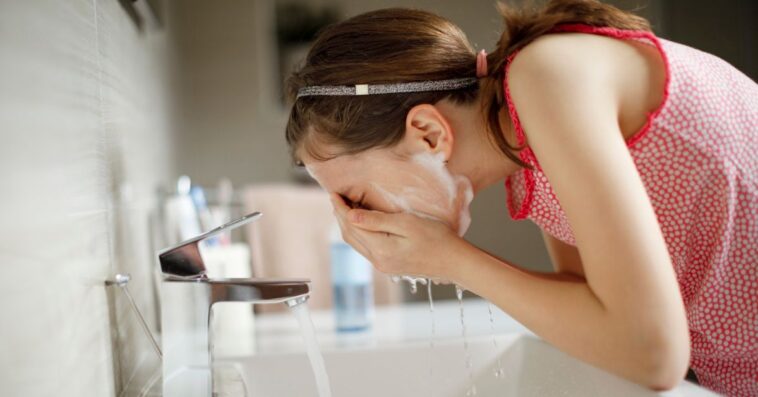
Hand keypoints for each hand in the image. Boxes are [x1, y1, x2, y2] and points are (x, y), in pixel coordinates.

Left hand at [330, 193, 465, 278]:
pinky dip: (359, 234)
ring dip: (348, 225)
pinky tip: (361, 223)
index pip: (352, 225)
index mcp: (381, 249)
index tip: (334, 193)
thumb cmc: (436, 238)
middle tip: (336, 197)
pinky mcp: (389, 265)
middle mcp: (378, 261)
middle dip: (340, 216)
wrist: (454, 261)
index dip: (340, 208)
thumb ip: (377, 221)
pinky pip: (366, 248)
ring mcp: (383, 265)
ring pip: (356, 243)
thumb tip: (350, 216)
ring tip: (344, 207)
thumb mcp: (407, 223)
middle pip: (350, 235)